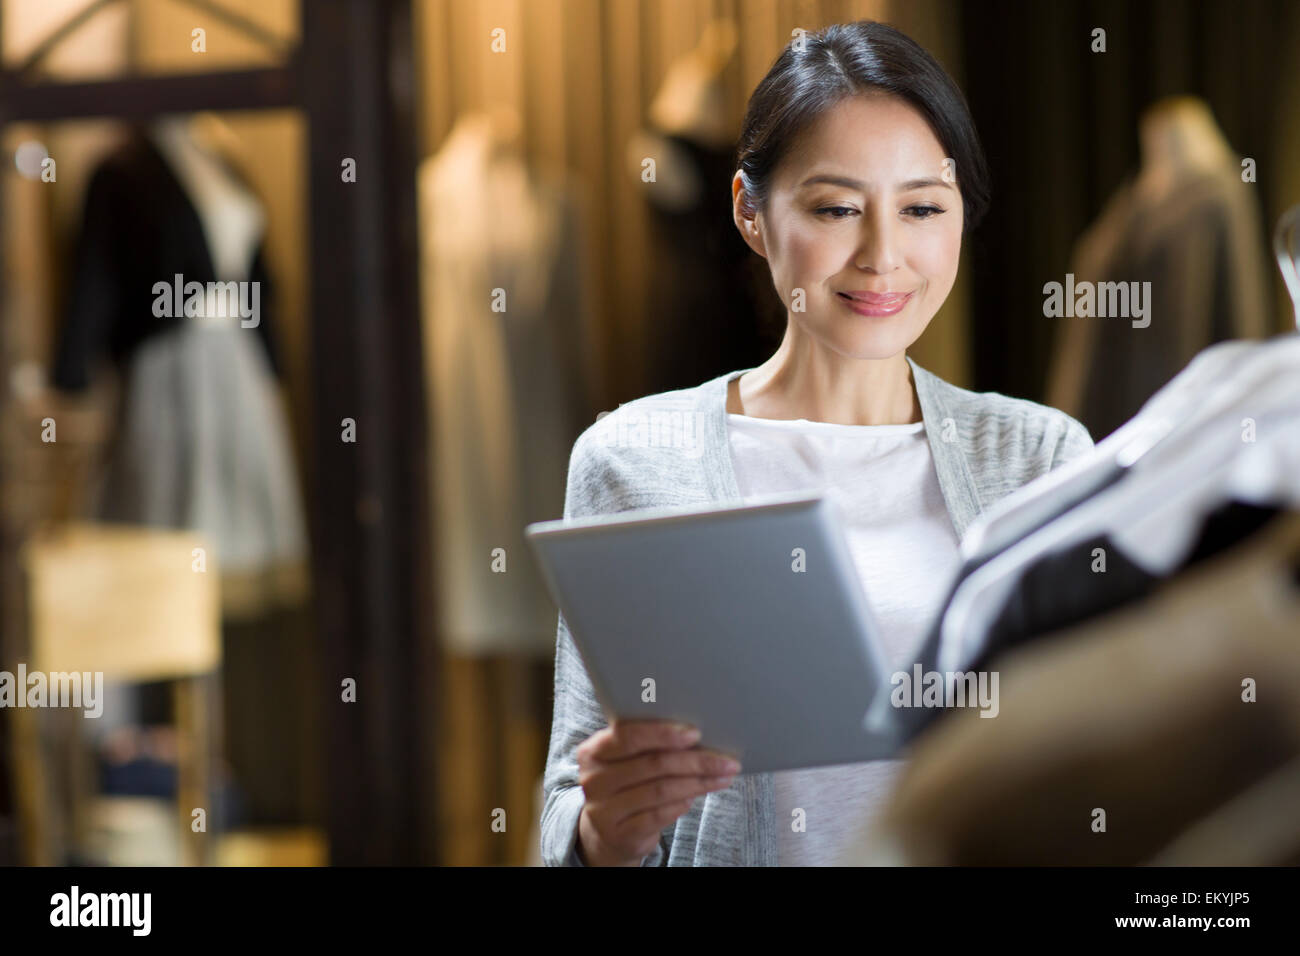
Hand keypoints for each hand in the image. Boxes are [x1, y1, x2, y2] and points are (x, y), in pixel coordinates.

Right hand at [574, 718, 740, 865]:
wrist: (606, 831)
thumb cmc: (627, 783)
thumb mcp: (627, 760)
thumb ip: (649, 744)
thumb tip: (697, 735)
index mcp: (594, 751)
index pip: (629, 736)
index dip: (663, 734)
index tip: (695, 733)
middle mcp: (594, 780)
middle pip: (652, 764)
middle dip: (695, 760)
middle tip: (726, 760)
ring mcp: (604, 810)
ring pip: (661, 790)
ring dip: (699, 782)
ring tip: (723, 776)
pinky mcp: (621, 834)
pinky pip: (660, 815)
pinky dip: (684, 803)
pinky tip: (698, 795)